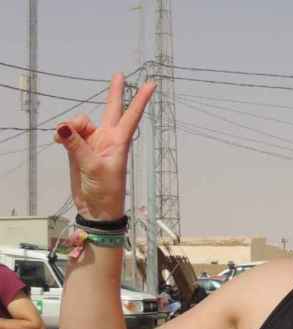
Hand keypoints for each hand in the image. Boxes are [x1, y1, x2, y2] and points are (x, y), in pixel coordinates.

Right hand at [55, 73, 155, 220]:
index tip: (152, 85)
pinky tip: (59, 142)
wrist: (96, 209)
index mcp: (119, 141)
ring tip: (66, 140)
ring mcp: (92, 143)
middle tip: (119, 74)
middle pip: (110, 110)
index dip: (141, 99)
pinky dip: (63, 135)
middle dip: (113, 93)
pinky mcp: (78, 149)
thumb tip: (63, 128)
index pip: (131, 115)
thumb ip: (78, 146)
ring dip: (71, 126)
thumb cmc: (106, 190)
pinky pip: (68, 133)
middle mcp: (107, 138)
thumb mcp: (94, 168)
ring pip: (80, 122)